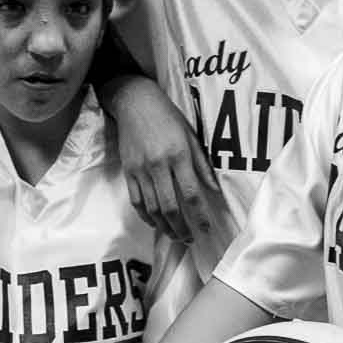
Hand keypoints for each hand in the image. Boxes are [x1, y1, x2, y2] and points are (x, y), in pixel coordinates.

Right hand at [102, 77, 225, 244]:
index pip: (191, 194)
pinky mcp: (128, 172)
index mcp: (178, 155)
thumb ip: (201, 164)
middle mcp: (158, 165)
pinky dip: (146, 217)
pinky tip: (155, 223)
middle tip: (190, 240)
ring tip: (175, 236)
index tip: (206, 230)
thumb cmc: (167, 116)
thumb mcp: (191, 135)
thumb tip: (213, 189)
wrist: (135, 102)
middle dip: (181, 229)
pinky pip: (136, 201)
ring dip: (164, 227)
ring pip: (152, 208)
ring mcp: (140, 170)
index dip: (200, 216)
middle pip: (170, 207)